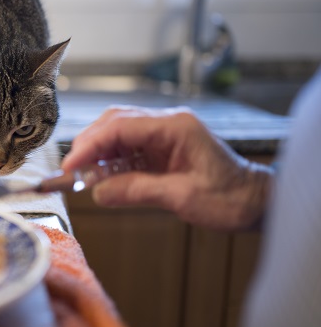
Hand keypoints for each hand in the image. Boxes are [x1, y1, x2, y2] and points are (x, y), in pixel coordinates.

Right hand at [61, 106, 272, 230]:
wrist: (256, 202)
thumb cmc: (230, 197)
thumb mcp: (181, 197)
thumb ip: (136, 190)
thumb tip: (98, 192)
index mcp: (175, 127)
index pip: (120, 128)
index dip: (90, 145)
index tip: (70, 166)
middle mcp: (168, 124)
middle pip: (115, 124)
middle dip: (89, 145)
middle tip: (71, 171)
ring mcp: (165, 135)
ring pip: (118, 135)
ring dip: (98, 154)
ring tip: (84, 177)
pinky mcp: (162, 149)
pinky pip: (129, 150)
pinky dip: (111, 163)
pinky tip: (102, 178)